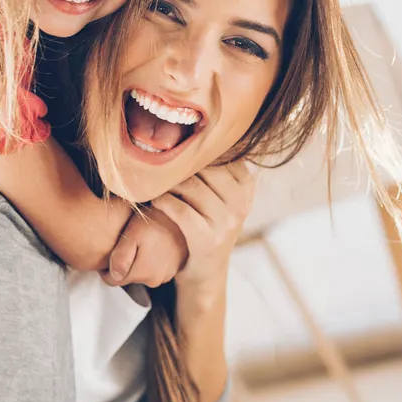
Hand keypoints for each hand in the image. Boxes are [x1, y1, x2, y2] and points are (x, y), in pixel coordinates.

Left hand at [102, 208, 186, 287]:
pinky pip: (155, 269)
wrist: (181, 213)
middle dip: (125, 265)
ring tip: (142, 242)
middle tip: (129, 243)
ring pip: (142, 274)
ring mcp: (167, 275)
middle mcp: (156, 279)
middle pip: (128, 278)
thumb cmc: (155, 220)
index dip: (107, 268)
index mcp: (143, 273)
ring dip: (139, 263)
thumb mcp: (132, 234)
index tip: (110, 252)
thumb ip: (120, 258)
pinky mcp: (175, 269)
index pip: (113, 280)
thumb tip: (114, 277)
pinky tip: (154, 245)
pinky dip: (151, 260)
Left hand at [149, 161, 254, 294]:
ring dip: (167, 182)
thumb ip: (215, 168)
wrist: (207, 271)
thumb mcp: (222, 196)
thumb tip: (192, 130)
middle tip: (159, 163)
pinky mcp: (208, 239)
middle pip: (206, 168)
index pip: (221, 154)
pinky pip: (180, 210)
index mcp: (247, 186)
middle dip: (179, 165)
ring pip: (191, 186)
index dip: (195, 150)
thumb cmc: (208, 223)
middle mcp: (242, 203)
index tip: (176, 149)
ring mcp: (227, 222)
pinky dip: (162, 201)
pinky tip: (155, 200)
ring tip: (155, 181)